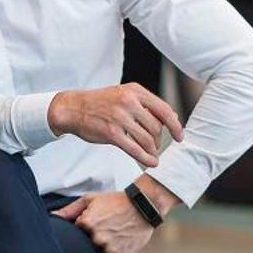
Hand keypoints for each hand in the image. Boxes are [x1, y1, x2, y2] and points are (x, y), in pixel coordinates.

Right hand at [49, 84, 185, 167]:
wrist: (73, 108)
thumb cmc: (100, 103)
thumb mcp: (124, 94)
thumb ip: (146, 104)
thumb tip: (172, 118)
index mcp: (135, 91)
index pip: (163, 110)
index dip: (175, 126)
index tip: (180, 137)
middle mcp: (129, 102)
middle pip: (156, 127)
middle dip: (159, 140)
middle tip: (156, 146)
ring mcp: (119, 117)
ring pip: (147, 139)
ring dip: (152, 150)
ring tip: (151, 154)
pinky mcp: (111, 133)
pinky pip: (134, 149)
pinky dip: (145, 158)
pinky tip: (151, 162)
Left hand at [55, 189, 159, 252]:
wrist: (144, 206)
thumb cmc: (116, 201)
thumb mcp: (91, 199)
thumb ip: (70, 210)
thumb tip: (53, 216)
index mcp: (87, 223)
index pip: (78, 231)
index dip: (86, 225)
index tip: (96, 220)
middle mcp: (97, 238)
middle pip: (88, 243)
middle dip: (95, 236)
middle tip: (108, 225)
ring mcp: (109, 248)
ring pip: (100, 251)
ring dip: (105, 244)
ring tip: (115, 231)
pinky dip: (116, 250)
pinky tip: (122, 238)